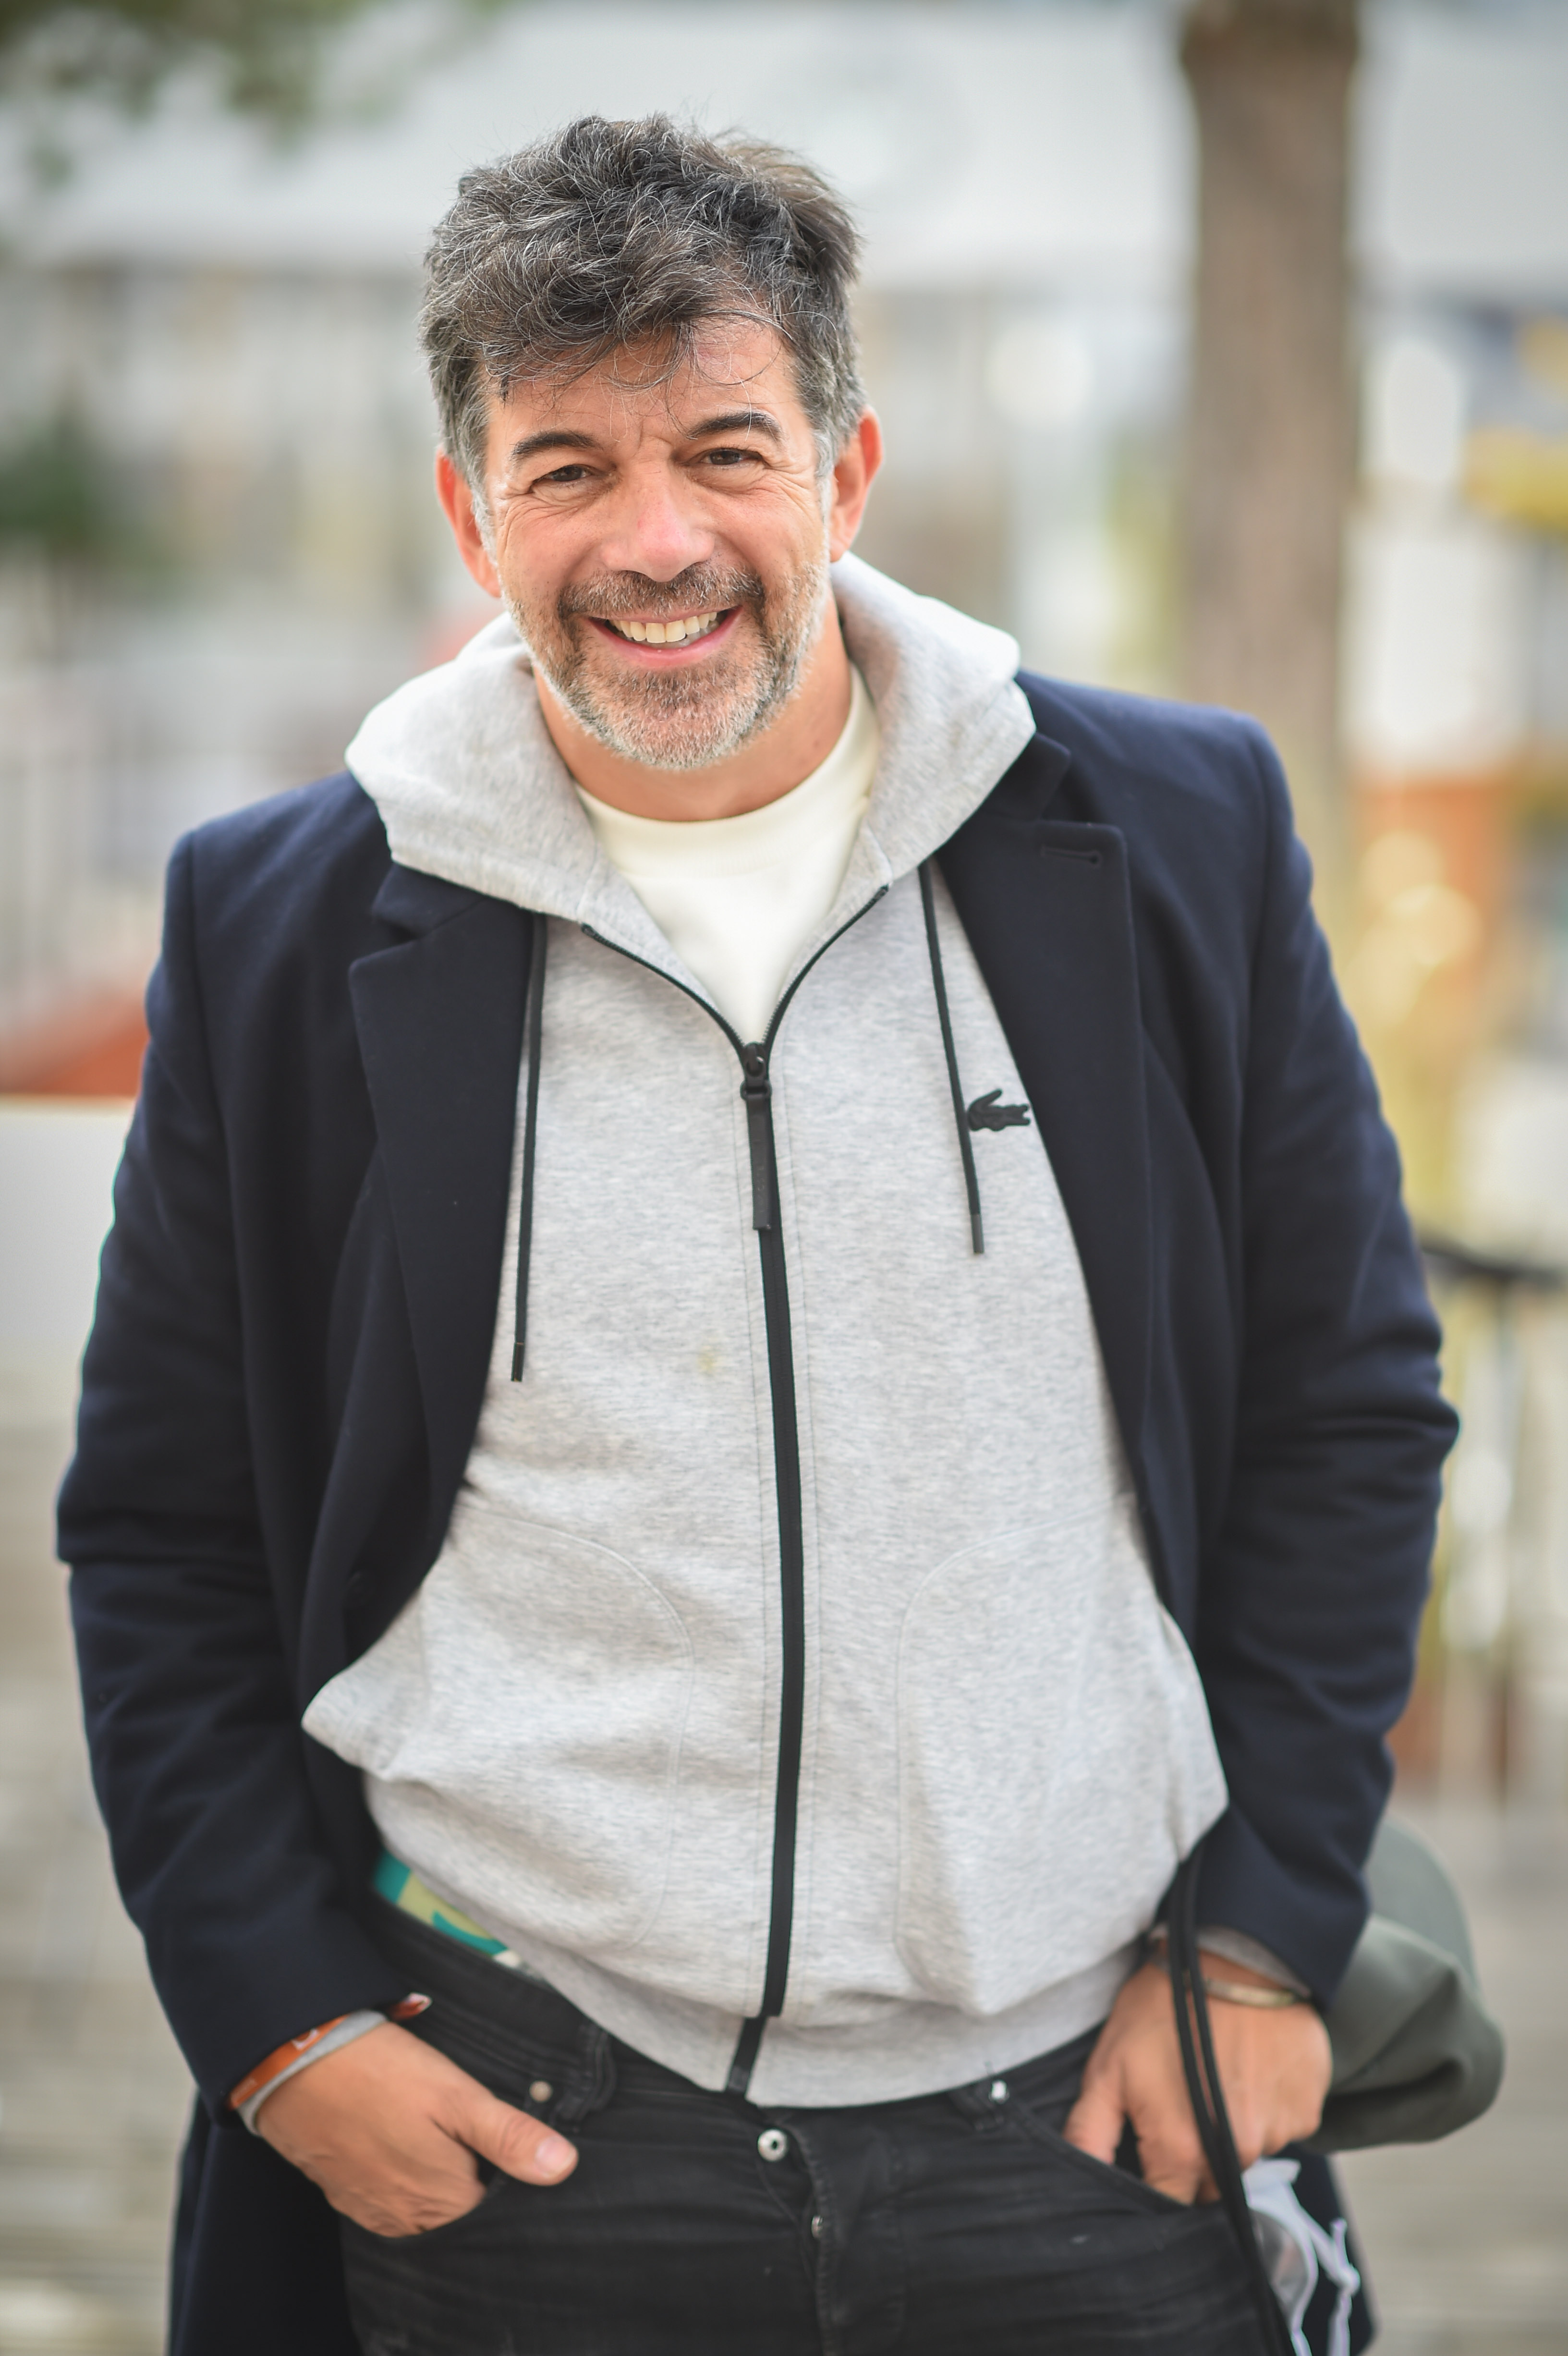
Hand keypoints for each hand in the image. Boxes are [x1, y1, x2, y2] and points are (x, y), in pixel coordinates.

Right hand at [256, 2020, 577, 2235]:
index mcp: (443, 2203)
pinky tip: (402, 2137)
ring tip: (431, 2126)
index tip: (499, 2134)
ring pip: (425, 2207)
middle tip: (462, 2123)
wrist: (296, 2062)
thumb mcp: (457, 2095)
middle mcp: (407, 2222)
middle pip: (460, 2211)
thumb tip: (564, 2168)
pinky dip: (403, 2175)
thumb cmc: (383, 2074)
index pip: (497, 2207)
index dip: (506, 2170)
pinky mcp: (347, 2195)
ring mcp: (373, 2212)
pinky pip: (391, 2198)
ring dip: (436, 2176)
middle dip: (472, 2175)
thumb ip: (509, 2136)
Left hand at [1063, 1953, 1330, 2203]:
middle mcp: (1236, 2154)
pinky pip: (1281, 2127)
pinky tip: (1249, 2066)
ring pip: (1246, 2154)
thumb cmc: (1163, 2007)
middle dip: (1192, 2158)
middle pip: (1210, 2185)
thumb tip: (1078, 2181)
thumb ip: (1089, 2134)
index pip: (1169, 2206)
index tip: (1151, 2151)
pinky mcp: (1308, 2111)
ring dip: (1230, 2128)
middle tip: (1181, 2102)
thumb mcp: (1108, 2066)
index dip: (1155, 2184)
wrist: (1236, 1956)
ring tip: (1216, 2073)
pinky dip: (1265, 2106)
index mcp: (1183, 2153)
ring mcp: (1278, 2134)